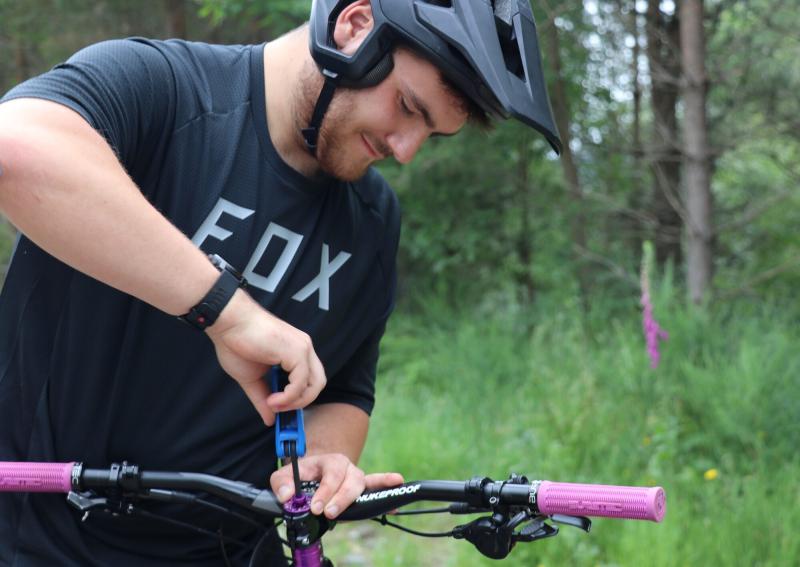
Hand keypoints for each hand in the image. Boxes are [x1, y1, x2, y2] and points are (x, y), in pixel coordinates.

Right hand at [205, 289, 325, 425]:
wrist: (228, 322)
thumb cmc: (236, 343)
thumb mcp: (251, 379)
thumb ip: (262, 399)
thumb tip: (269, 420)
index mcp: (296, 352)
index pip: (310, 380)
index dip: (298, 398)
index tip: (278, 408)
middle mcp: (304, 348)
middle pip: (318, 384)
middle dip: (300, 402)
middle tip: (278, 409)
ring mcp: (302, 348)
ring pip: (315, 385)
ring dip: (295, 402)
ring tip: (273, 405)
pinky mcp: (297, 351)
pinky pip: (301, 382)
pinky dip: (289, 397)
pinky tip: (272, 400)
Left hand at [271, 454, 403, 518]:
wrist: (313, 473)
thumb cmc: (300, 475)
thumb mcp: (284, 474)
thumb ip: (281, 483)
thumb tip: (287, 496)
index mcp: (329, 461)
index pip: (331, 473)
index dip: (325, 491)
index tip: (315, 507)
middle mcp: (346, 467)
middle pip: (351, 480)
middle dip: (340, 498)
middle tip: (328, 513)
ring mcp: (356, 478)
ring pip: (362, 485)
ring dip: (355, 498)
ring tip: (347, 511)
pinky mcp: (362, 490)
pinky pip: (377, 488)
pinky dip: (387, 491)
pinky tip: (396, 500)